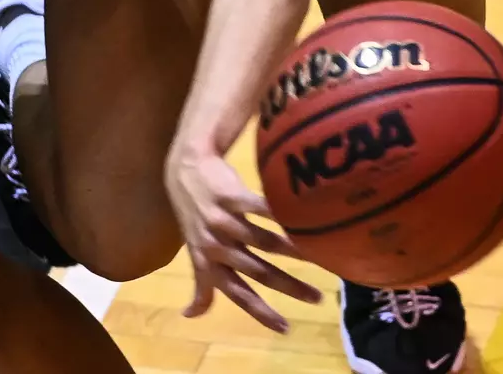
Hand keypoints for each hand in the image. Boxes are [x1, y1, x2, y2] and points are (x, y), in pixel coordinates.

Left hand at [164, 142, 321, 330]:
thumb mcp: (194, 254)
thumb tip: (191, 316)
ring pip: (262, 241)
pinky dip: (277, 213)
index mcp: (209, 264)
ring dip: (292, 250)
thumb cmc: (194, 217)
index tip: (286, 329)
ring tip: (318, 255)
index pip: (237, 293)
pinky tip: (299, 217)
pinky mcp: (229, 196)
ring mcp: (222, 220)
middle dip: (288, 287)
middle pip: (258, 271)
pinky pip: (257, 207)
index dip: (260, 312)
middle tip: (317, 298)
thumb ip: (201, 285)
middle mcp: (215, 246)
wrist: (183, 172)